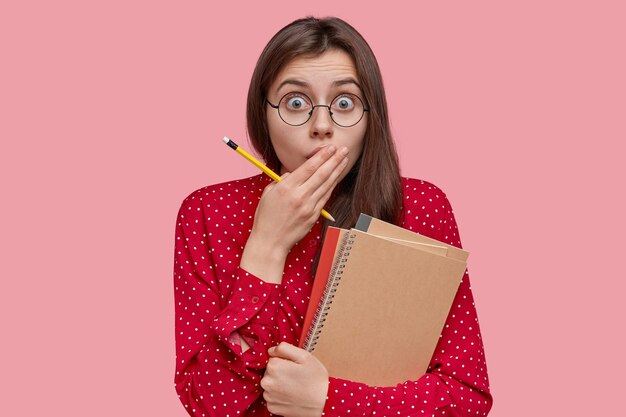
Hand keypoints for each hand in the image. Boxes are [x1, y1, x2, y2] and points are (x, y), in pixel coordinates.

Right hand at [241, 145, 348, 283]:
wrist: (271, 242)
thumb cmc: (266, 217)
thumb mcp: (269, 193)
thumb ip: (282, 180)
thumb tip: (294, 172)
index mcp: (286, 188)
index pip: (308, 167)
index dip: (321, 156)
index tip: (330, 148)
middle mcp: (299, 196)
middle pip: (321, 174)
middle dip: (334, 160)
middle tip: (344, 149)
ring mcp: (308, 207)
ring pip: (327, 185)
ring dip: (337, 171)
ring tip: (344, 160)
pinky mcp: (314, 216)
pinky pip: (325, 197)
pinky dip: (332, 186)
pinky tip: (337, 177)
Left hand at [260, 342, 328, 416]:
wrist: (323, 404)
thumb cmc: (315, 380)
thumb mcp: (304, 356)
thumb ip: (285, 348)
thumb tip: (271, 351)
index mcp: (274, 366)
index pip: (273, 358)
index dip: (284, 361)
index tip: (294, 367)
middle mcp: (267, 382)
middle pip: (270, 371)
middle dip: (280, 372)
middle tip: (296, 377)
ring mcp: (268, 396)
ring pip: (270, 384)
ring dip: (279, 384)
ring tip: (294, 387)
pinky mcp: (271, 407)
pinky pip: (272, 397)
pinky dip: (279, 396)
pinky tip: (291, 396)